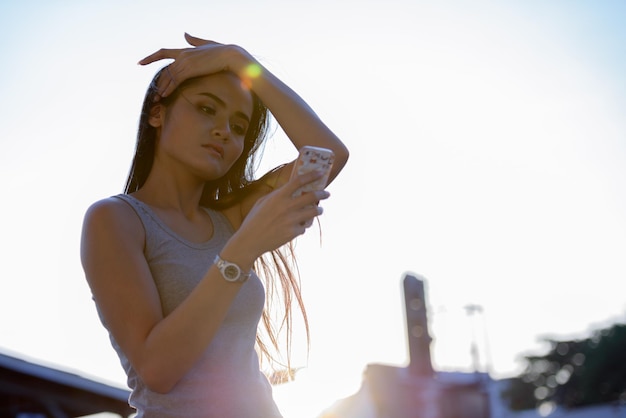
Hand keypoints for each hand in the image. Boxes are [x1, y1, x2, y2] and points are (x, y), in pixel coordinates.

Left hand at [138, 33, 253, 97]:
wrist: (230, 55)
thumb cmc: (222, 51)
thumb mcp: (206, 44)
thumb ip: (194, 41)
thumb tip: (185, 34)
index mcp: (185, 50)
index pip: (163, 52)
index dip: (151, 58)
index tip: (140, 63)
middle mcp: (182, 55)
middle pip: (165, 70)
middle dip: (159, 83)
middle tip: (153, 94)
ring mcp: (185, 62)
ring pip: (169, 77)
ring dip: (163, 89)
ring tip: (157, 99)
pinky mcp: (190, 69)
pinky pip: (175, 80)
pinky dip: (169, 88)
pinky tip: (165, 96)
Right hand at [233, 170, 330, 259]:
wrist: (250, 241)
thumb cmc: (254, 220)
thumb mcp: (262, 202)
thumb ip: (277, 195)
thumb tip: (290, 189)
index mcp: (278, 196)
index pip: (299, 181)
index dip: (312, 176)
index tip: (320, 173)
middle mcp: (287, 206)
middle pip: (312, 196)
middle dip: (322, 194)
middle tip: (326, 193)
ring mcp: (291, 220)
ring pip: (314, 212)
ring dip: (318, 209)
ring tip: (318, 209)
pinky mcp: (293, 232)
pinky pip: (305, 227)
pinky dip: (304, 226)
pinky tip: (299, 226)